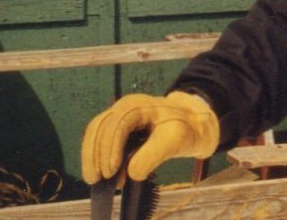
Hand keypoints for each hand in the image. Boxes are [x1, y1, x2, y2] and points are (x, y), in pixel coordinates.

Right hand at [81, 91, 219, 182]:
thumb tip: (131, 173)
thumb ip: (153, 156)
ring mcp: (120, 116)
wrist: (194, 123)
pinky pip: (102, 139)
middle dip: (95, 154)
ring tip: (95, 180)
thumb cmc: (185, 128)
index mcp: (138, 106)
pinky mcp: (119, 128)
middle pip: (100, 126)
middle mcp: (125, 108)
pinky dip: (99, 157)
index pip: (116, 124)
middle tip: (96, 179)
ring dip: (93, 156)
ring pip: (96, 133)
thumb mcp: (174, 141)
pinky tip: (105, 176)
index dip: (110, 148)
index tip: (110, 172)